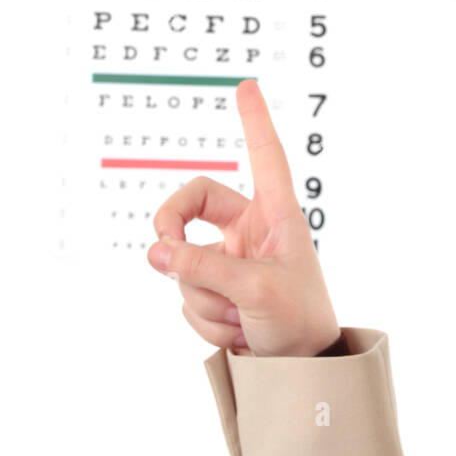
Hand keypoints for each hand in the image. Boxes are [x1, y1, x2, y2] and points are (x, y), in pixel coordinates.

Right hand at [147, 79, 340, 357]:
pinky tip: (236, 332)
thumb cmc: (298, 320)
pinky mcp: (215, 291)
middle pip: (191, 206)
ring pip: (183, 265)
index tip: (246, 84)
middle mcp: (250, 230)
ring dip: (204, 299)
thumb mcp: (255, 290)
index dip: (254, 120)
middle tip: (162, 253)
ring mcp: (230, 261)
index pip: (264, 157)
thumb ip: (203, 268)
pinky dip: (204, 320)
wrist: (300, 370)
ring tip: (242, 319)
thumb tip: (155, 252)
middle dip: (172, 229)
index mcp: (277, 215)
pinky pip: (185, 297)